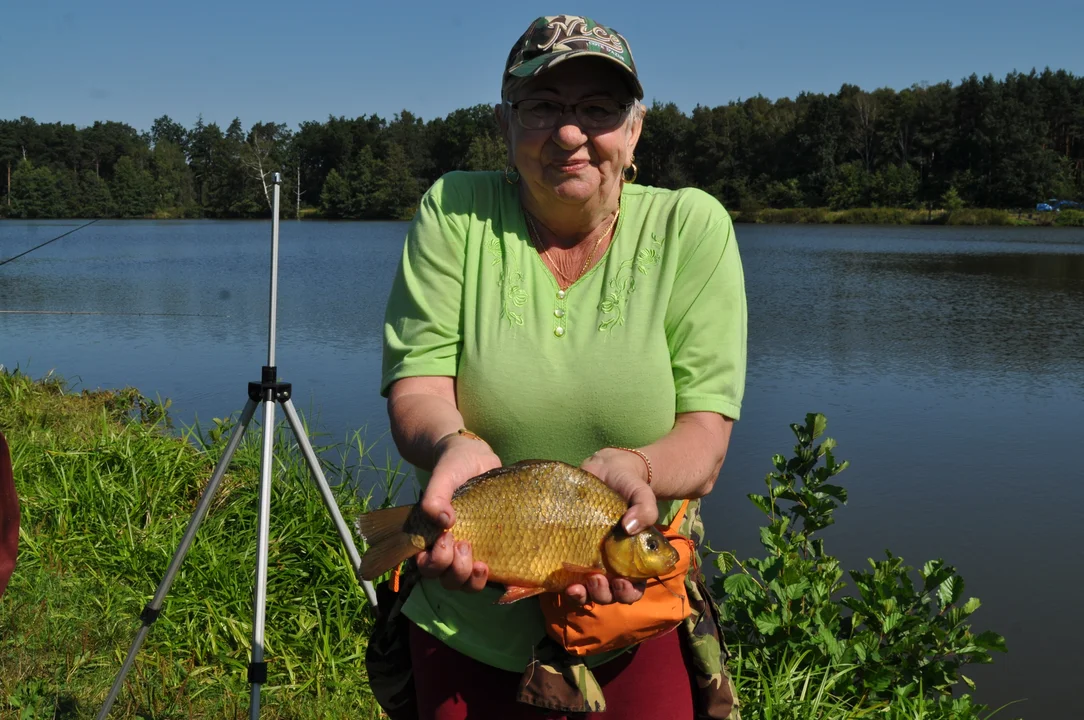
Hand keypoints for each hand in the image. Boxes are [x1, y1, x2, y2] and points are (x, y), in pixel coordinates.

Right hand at [415, 433, 500, 591]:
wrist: (477, 458)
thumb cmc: (454, 466)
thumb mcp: (444, 476)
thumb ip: (436, 495)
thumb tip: (443, 520)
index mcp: (430, 536)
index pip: (426, 564)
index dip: (435, 562)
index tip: (447, 538)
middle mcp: (448, 549)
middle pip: (446, 579)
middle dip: (455, 571)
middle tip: (465, 545)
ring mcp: (471, 551)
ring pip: (466, 583)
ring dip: (472, 580)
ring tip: (482, 563)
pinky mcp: (492, 550)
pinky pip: (492, 576)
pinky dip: (496, 580)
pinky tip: (503, 574)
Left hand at [561, 447, 657, 605]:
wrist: (605, 471)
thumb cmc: (628, 486)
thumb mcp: (642, 493)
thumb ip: (645, 508)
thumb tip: (630, 527)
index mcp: (632, 559)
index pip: (634, 588)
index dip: (628, 592)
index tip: (621, 581)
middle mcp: (610, 565)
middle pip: (609, 595)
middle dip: (603, 594)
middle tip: (597, 579)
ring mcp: (589, 561)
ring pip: (587, 592)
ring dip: (584, 595)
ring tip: (579, 584)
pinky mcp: (569, 553)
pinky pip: (567, 578)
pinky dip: (565, 585)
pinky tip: (564, 581)